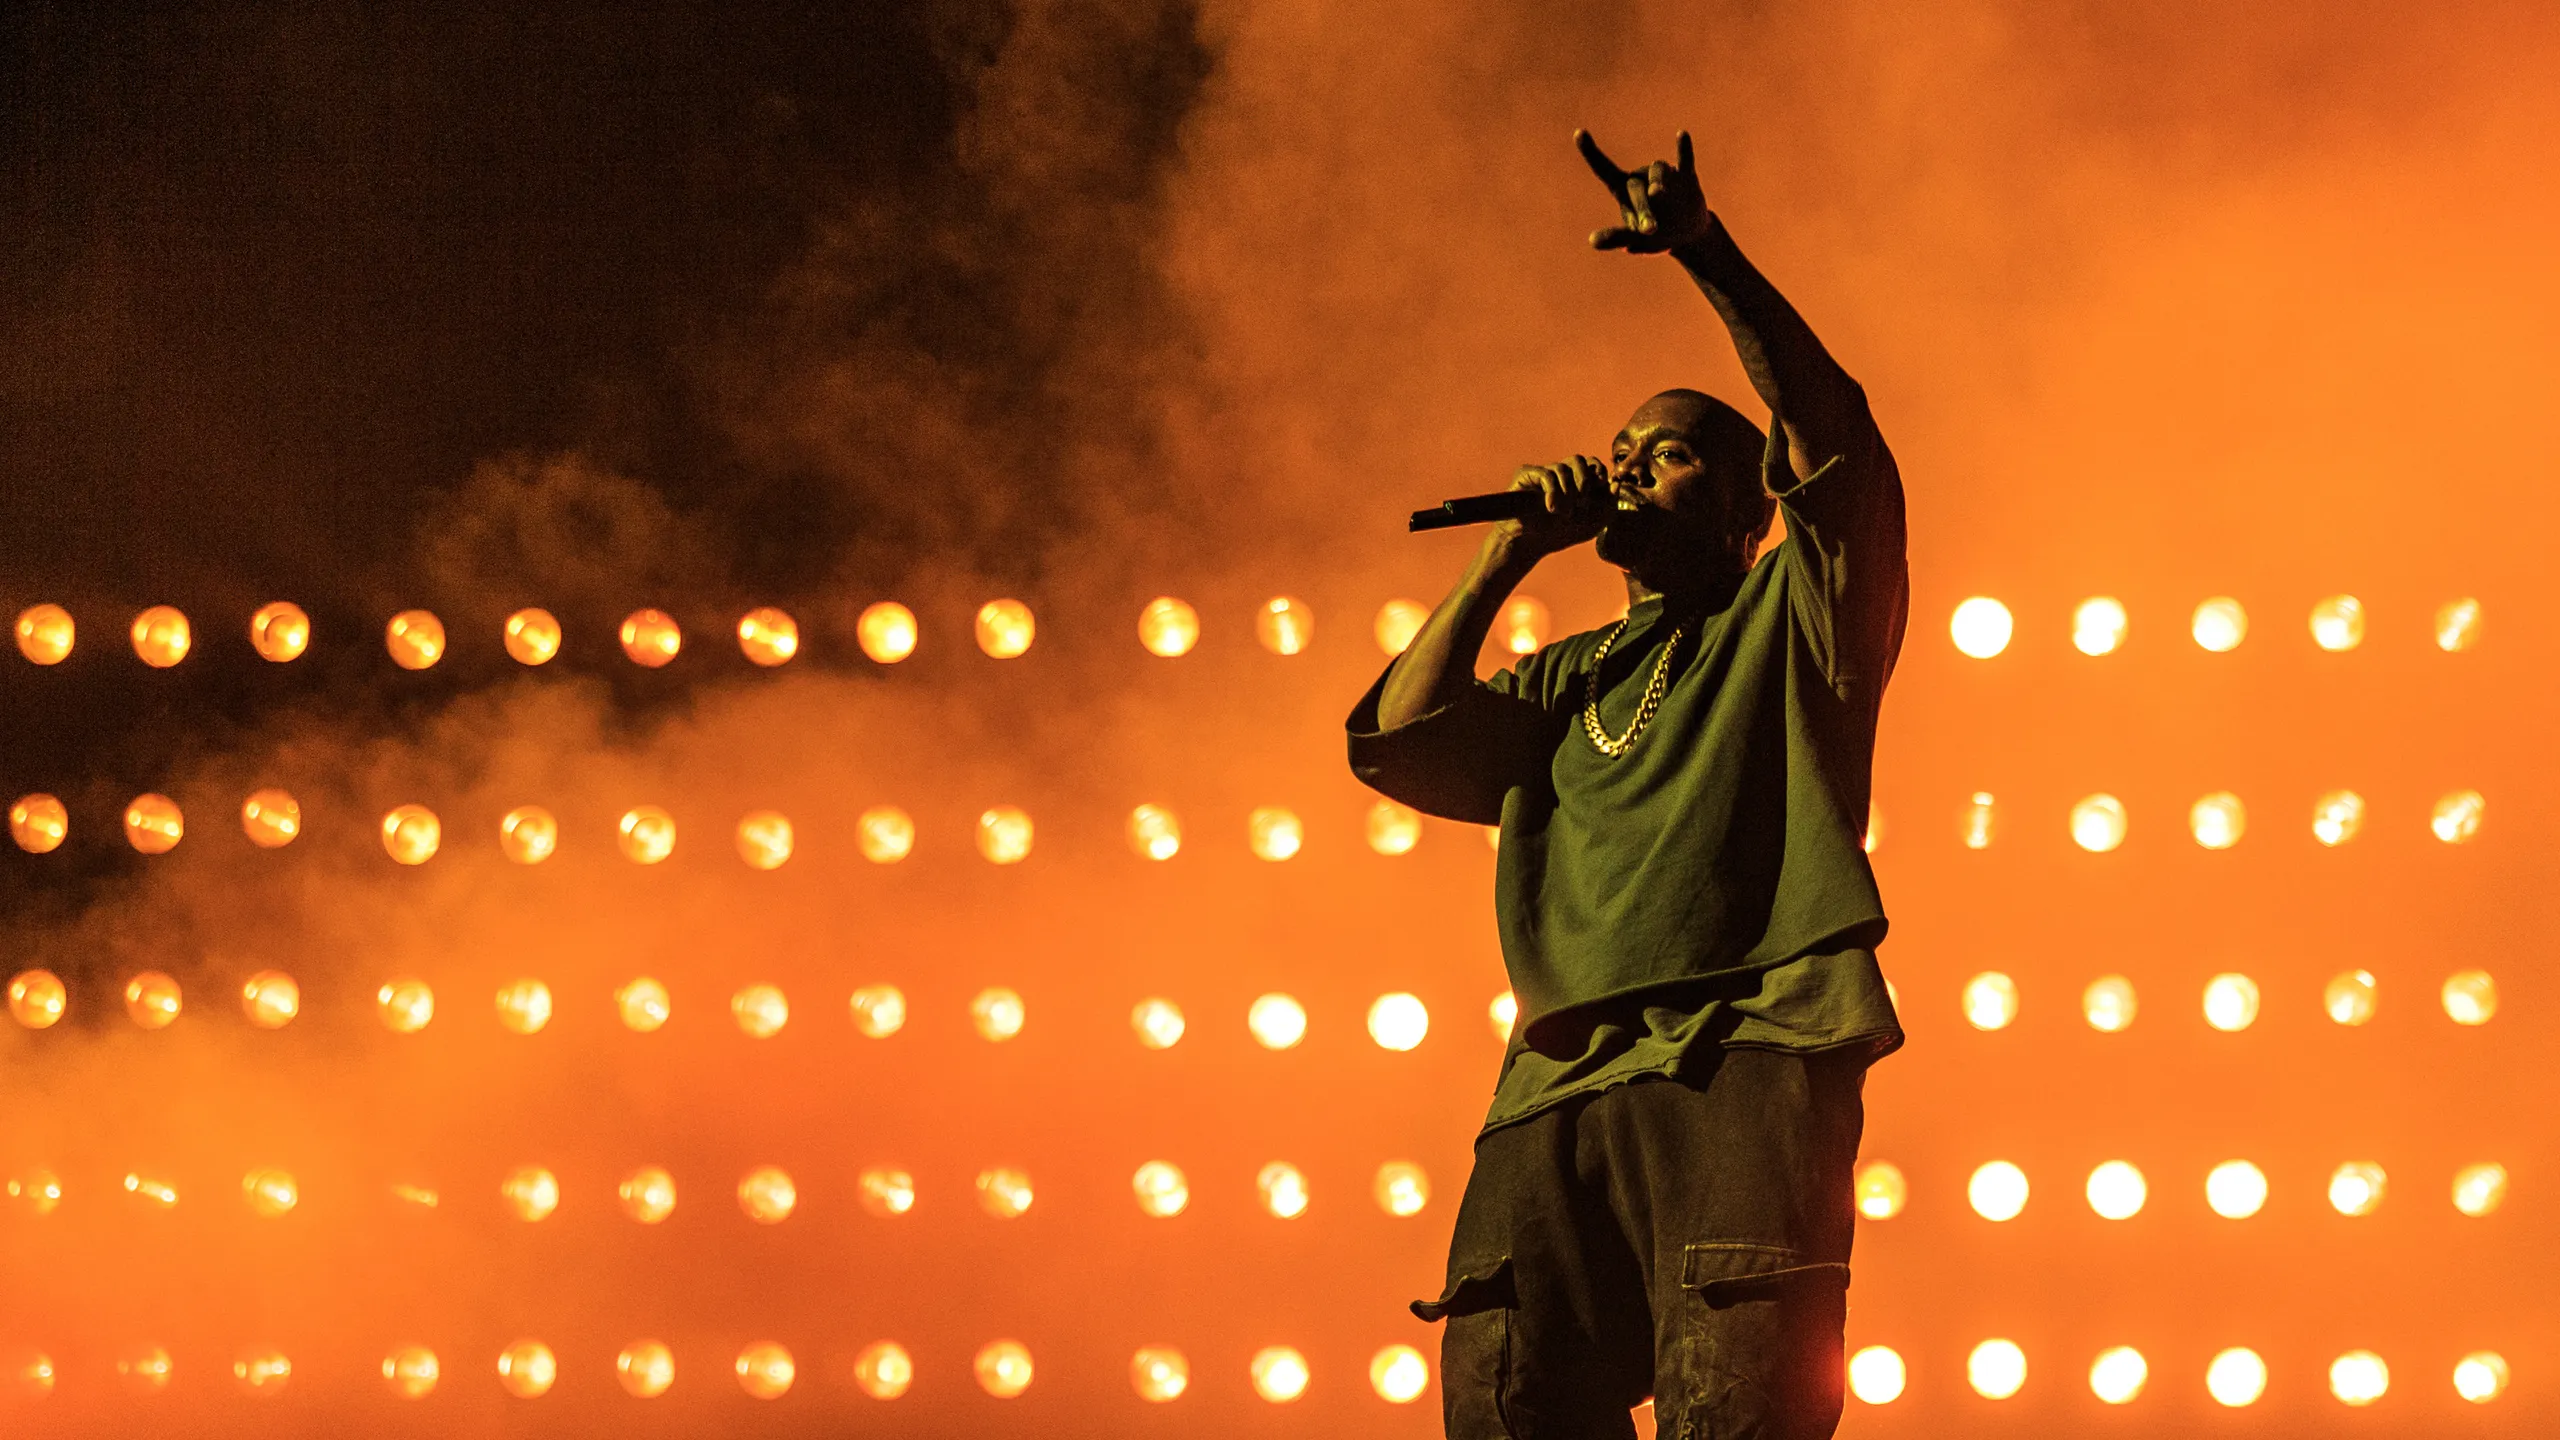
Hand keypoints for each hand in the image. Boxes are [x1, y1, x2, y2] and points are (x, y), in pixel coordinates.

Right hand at [1493, 455, 1611, 559]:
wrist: (1528, 545)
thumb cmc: (1559, 535)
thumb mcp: (1592, 525)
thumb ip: (1609, 506)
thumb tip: (1616, 483)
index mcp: (1575, 482)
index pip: (1591, 464)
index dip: (1599, 471)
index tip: (1601, 485)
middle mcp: (1559, 475)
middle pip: (1578, 460)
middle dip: (1585, 479)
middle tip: (1583, 501)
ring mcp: (1542, 474)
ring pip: (1562, 468)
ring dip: (1568, 493)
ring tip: (1564, 513)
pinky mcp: (1526, 475)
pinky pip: (1546, 474)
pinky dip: (1553, 491)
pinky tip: (1551, 508)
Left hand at [1576, 129, 1712, 253]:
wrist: (1688, 235)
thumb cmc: (1654, 235)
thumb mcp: (1634, 238)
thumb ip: (1615, 237)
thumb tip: (1592, 241)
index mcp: (1624, 190)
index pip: (1603, 169)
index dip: (1590, 151)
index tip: (1578, 132)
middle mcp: (1642, 178)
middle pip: (1635, 187)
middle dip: (1642, 209)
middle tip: (1649, 230)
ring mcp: (1666, 175)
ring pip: (1658, 170)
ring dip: (1658, 182)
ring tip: (1658, 194)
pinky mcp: (1686, 177)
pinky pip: (1685, 159)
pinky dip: (1683, 149)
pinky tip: (1682, 135)